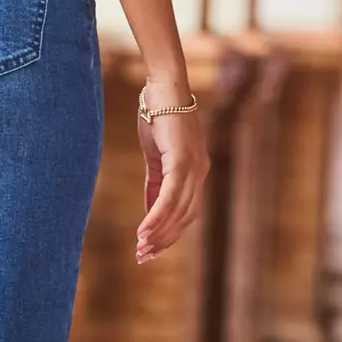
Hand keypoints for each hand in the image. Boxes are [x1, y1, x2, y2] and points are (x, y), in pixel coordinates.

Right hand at [135, 89, 209, 262]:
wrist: (162, 86)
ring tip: (141, 247)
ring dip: (159, 233)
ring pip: (178, 212)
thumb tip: (152, 208)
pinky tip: (143, 230)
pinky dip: (156, 217)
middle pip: (184, 218)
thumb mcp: (155, 153)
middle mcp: (200, 172)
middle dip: (164, 239)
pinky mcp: (181, 161)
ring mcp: (193, 167)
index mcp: (196, 171)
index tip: (150, 248)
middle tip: (143, 256)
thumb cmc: (158, 114)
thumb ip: (156, 180)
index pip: (186, 212)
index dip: (169, 232)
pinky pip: (169, 197)